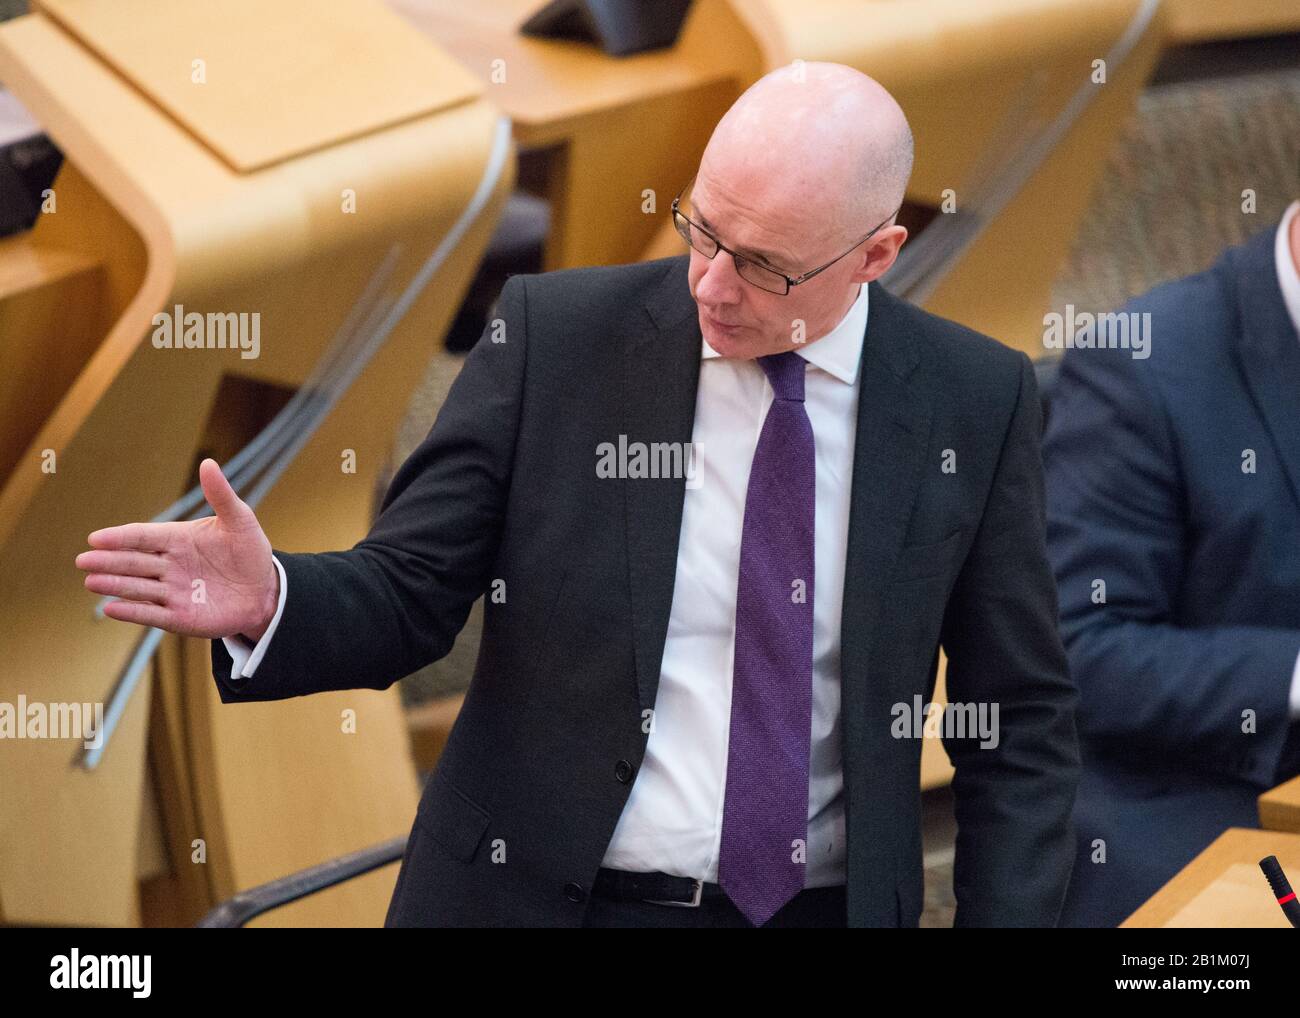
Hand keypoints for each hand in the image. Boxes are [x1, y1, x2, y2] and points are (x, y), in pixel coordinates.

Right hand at [76, 458, 277, 639]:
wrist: (266, 591)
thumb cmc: (250, 552)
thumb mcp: (240, 521)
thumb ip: (221, 496)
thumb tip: (208, 463)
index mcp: (178, 539)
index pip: (143, 536)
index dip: (120, 537)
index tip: (96, 538)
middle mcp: (169, 565)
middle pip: (134, 562)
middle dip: (109, 561)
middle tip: (83, 560)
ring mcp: (172, 592)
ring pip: (138, 587)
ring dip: (115, 585)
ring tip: (91, 581)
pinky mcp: (179, 617)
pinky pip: (151, 614)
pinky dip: (132, 612)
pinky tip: (111, 609)